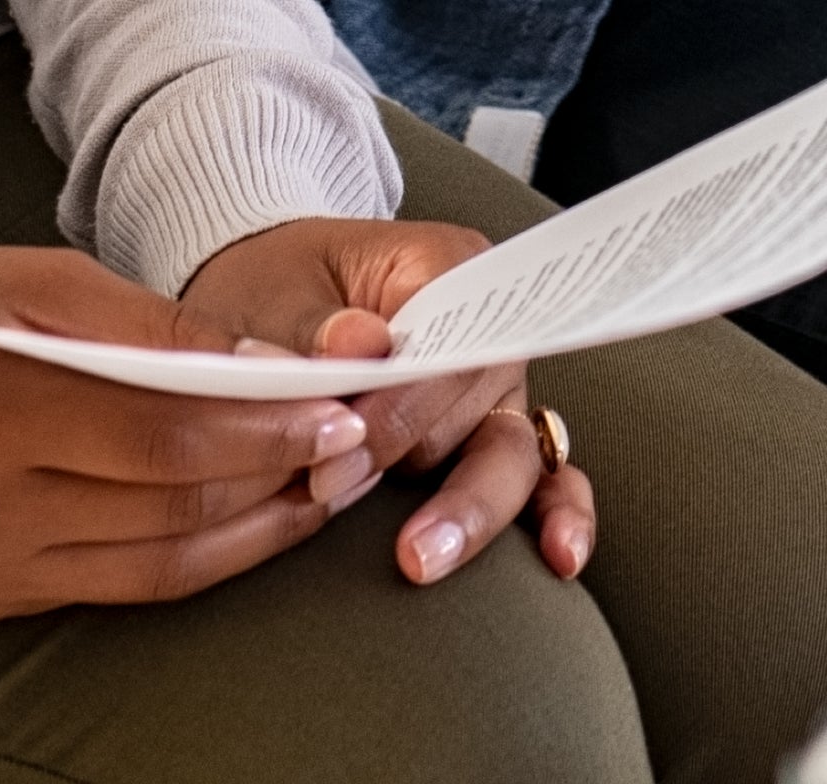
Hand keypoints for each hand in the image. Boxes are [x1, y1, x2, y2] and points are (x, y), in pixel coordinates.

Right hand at [0, 243, 382, 616]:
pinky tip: (250, 520)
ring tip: (324, 482)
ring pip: (158, 564)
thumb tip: (261, 366)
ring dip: (256, 526)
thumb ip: (151, 329)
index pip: (161, 438)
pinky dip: (197, 555)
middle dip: (277, 474)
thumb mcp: (35, 283)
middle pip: (170, 507)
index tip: (336, 403)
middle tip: (354, 440)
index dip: (261, 427)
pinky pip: (118, 587)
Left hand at [180, 215, 598, 587]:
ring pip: (512, 453)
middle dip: (410, 454)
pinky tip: (558, 558)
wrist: (268, 312)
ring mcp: (496, 392)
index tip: (336, 448)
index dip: (400, 400)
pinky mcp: (492, 442)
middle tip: (332, 488)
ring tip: (420, 558)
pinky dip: (557, 518)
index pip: (448, 334)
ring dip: (469, 509)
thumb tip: (358, 343)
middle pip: (481, 400)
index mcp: (446, 268)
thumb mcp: (274, 293)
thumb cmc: (275, 291)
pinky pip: (545, 482)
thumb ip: (312, 324)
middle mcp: (487, 330)